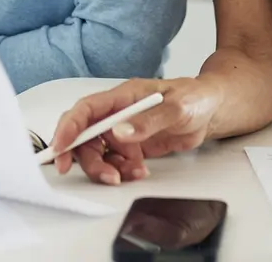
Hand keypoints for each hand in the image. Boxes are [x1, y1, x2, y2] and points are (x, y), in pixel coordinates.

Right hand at [49, 77, 222, 185]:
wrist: (211, 110)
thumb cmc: (195, 98)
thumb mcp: (177, 107)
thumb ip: (148, 120)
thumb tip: (118, 132)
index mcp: (122, 96)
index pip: (85, 110)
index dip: (69, 128)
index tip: (60, 148)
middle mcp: (116, 113)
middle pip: (85, 138)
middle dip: (89, 160)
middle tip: (107, 177)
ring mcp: (122, 131)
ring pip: (98, 154)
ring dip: (109, 168)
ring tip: (134, 172)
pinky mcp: (130, 147)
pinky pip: (115, 163)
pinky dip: (122, 172)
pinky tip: (140, 171)